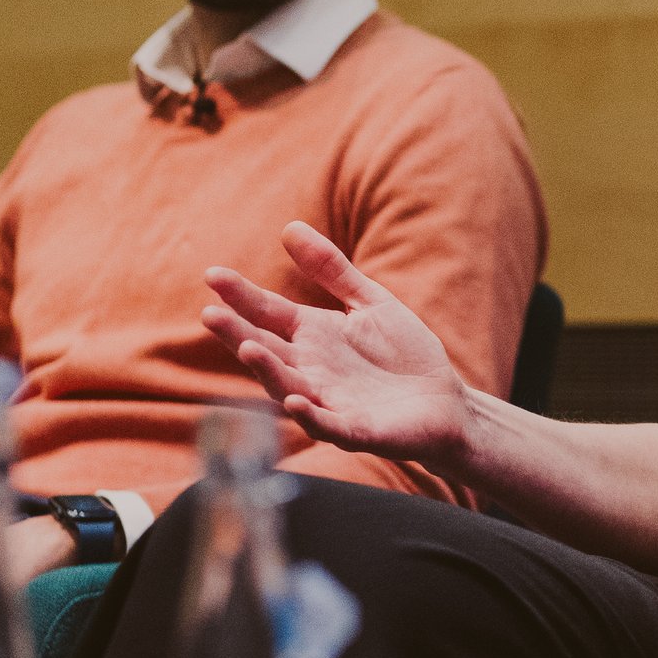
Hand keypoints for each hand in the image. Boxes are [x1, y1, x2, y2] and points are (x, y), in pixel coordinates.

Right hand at [202, 221, 473, 467]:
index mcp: (312, 337)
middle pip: (266, 351)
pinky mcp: (357, 431)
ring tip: (248, 347)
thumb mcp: (371, 303)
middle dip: (237, 333)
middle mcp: (310, 371)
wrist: (446, 402)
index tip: (212, 274)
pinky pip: (329, 425)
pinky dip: (311, 415)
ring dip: (267, 371)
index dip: (241, 295)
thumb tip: (290, 226)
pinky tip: (297, 399)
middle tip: (210, 313)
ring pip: (288, 387)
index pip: (268, 313)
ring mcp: (330, 402)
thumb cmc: (404, 354)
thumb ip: (332, 270)